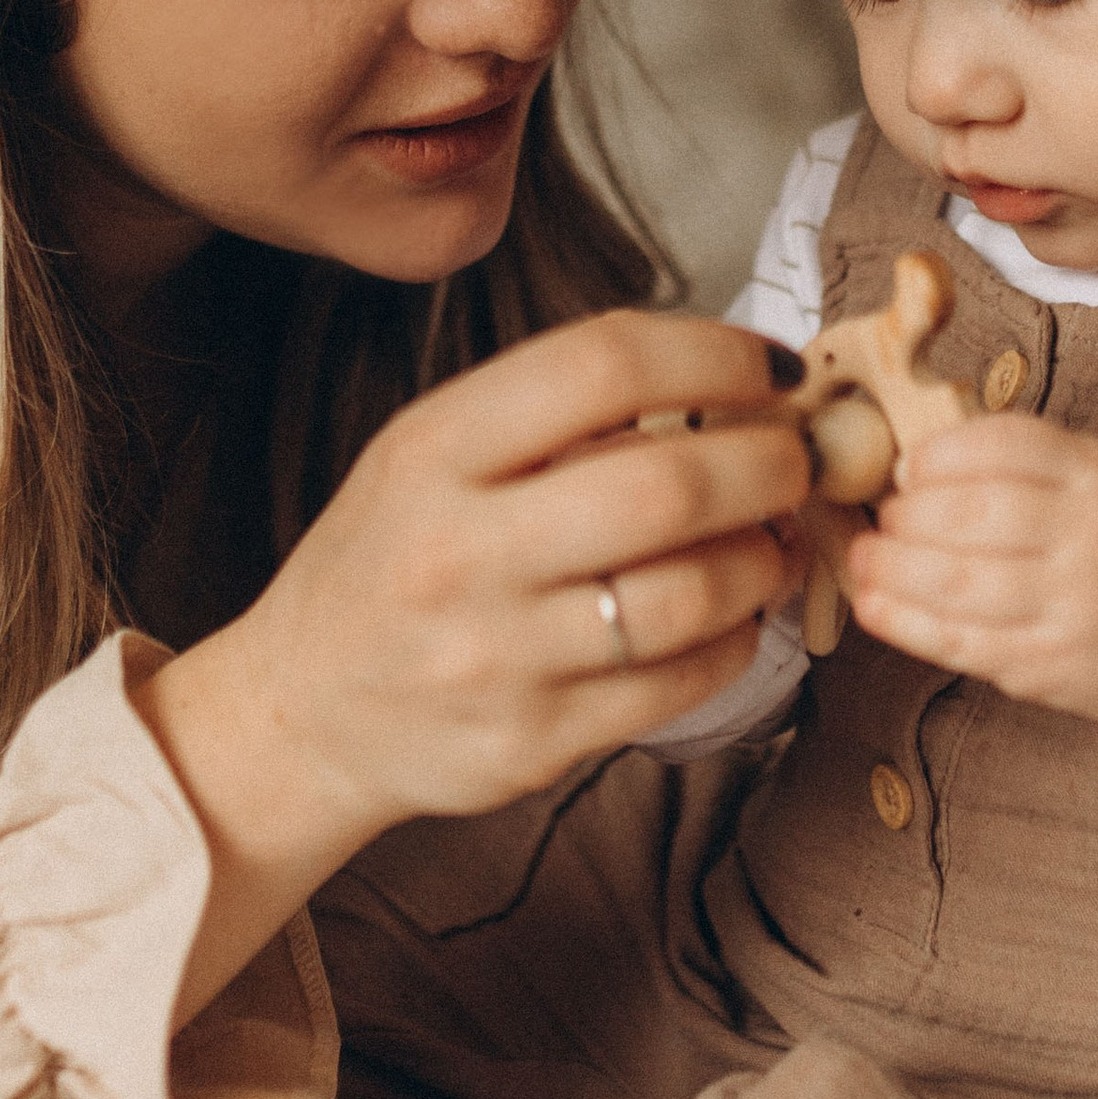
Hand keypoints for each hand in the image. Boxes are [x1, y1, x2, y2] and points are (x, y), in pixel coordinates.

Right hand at [136, 313, 809, 1017]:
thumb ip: (556, 413)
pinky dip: (735, 641)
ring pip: (689, 595)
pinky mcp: (532, 743)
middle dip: (768, 464)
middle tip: (796, 461)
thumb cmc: (392, 558)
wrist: (301, 709)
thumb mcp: (433, 454)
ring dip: (763, 559)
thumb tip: (726, 382)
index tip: (769, 369)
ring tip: (771, 540)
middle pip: (666, 487)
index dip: (714, 355)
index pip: (602, 366)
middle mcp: (459, 551)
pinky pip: (681, 685)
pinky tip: (731, 616)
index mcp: (435, 450)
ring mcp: (496, 657)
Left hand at [844, 415, 1097, 787]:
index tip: (908, 466)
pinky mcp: (1044, 664)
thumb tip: (909, 467)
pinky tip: (874, 603)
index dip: (940, 453)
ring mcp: (1069, 608)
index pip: (1006, 447)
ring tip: (867, 556)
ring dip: (894, 567)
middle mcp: (1090, 539)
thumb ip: (1019, 462)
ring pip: (959, 583)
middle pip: (975, 516)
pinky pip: (959, 642)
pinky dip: (904, 622)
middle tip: (887, 516)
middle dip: (910, 513)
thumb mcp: (1095, 477)